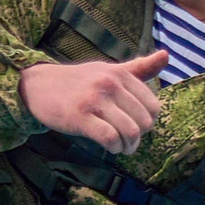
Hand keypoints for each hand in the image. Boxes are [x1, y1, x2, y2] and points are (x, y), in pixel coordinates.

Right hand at [18, 51, 166, 153]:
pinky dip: (114, 147)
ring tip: (121, 147)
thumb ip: (138, 68)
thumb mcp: (108, 70)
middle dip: (139, 137)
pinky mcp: (79, 116)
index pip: (152, 105)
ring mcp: (94, 100)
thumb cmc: (77, 81)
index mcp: (120, 74)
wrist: (38, 85)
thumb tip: (166, 56)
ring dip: (128, 146)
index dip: (148, 122)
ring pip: (129, 130)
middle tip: (128, 141)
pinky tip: (110, 147)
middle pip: (143, 121)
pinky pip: (109, 137)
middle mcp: (109, 84)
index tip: (136, 127)